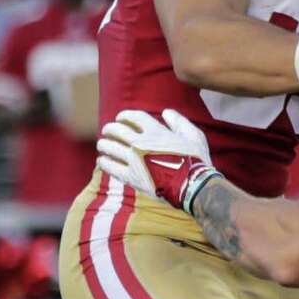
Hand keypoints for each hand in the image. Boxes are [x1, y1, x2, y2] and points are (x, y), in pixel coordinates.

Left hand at [97, 108, 216, 210]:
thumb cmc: (196, 160)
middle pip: (117, 130)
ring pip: (110, 148)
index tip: (120, 118)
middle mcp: (141, 143)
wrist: (194, 186)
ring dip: (104, 144)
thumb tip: (166, 112)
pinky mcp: (132, 177)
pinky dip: (104, 162)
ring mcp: (134, 160)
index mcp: (155, 131)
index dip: (124, 116)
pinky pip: (111, 167)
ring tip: (102, 145)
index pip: (132, 117)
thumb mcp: (194, 136)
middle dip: (110, 129)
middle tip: (107, 131)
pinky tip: (102, 161)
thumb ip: (179, 122)